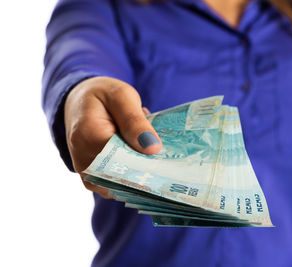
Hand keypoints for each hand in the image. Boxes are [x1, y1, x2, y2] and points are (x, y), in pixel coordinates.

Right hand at [64, 76, 161, 197]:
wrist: (79, 103)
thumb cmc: (102, 96)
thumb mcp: (121, 96)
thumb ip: (135, 121)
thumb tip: (153, 149)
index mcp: (88, 136)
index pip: (125, 159)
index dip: (150, 161)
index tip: (172, 160)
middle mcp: (84, 162)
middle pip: (126, 176)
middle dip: (150, 169)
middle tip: (171, 157)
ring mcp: (88, 175)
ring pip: (125, 185)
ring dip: (144, 172)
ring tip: (155, 152)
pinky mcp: (94, 181)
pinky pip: (120, 185)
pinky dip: (136, 174)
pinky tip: (145, 159)